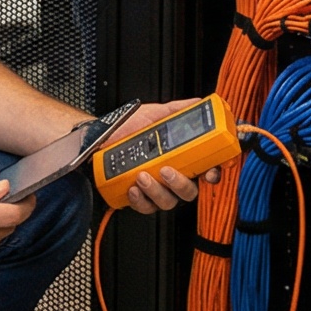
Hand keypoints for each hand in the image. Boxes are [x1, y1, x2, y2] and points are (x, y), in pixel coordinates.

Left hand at [109, 100, 228, 214]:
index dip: (212, 174)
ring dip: (156, 191)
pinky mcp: (138, 197)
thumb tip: (198, 103)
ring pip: (168, 202)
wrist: (98, 137)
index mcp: (181, 158)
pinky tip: (133, 188)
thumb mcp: (154, 114)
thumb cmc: (126, 127)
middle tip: (166, 170)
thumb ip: (177, 109)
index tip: (209, 173)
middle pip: (189, 192)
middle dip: (180, 184)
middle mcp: (171, 176)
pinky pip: (146, 207)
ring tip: (141, 175)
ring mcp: (155, 189)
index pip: (205, 171)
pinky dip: (140, 200)